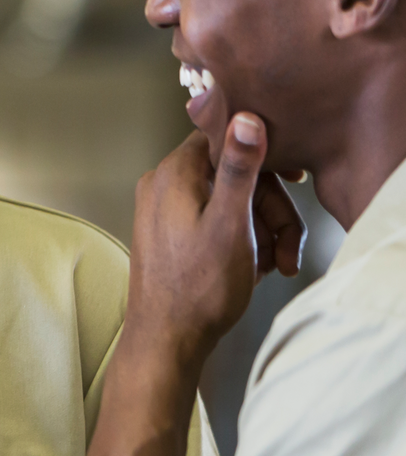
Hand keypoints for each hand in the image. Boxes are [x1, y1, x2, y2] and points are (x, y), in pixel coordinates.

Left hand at [126, 115, 303, 365]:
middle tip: (286, 249)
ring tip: (273, 266)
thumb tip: (246, 117)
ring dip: (262, 232)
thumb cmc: (199, 287)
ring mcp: (164, 210)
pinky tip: (253, 268)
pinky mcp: (170, 234)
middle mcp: (162, 185)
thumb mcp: (231, 223)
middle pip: (235, 176)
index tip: (294, 181)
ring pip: (231, 203)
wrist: (167, 338)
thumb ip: (239, 168)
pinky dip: (242, 242)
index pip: (228, 141)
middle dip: (270, 211)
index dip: (266, 160)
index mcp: (174, 173)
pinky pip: (216, 223)